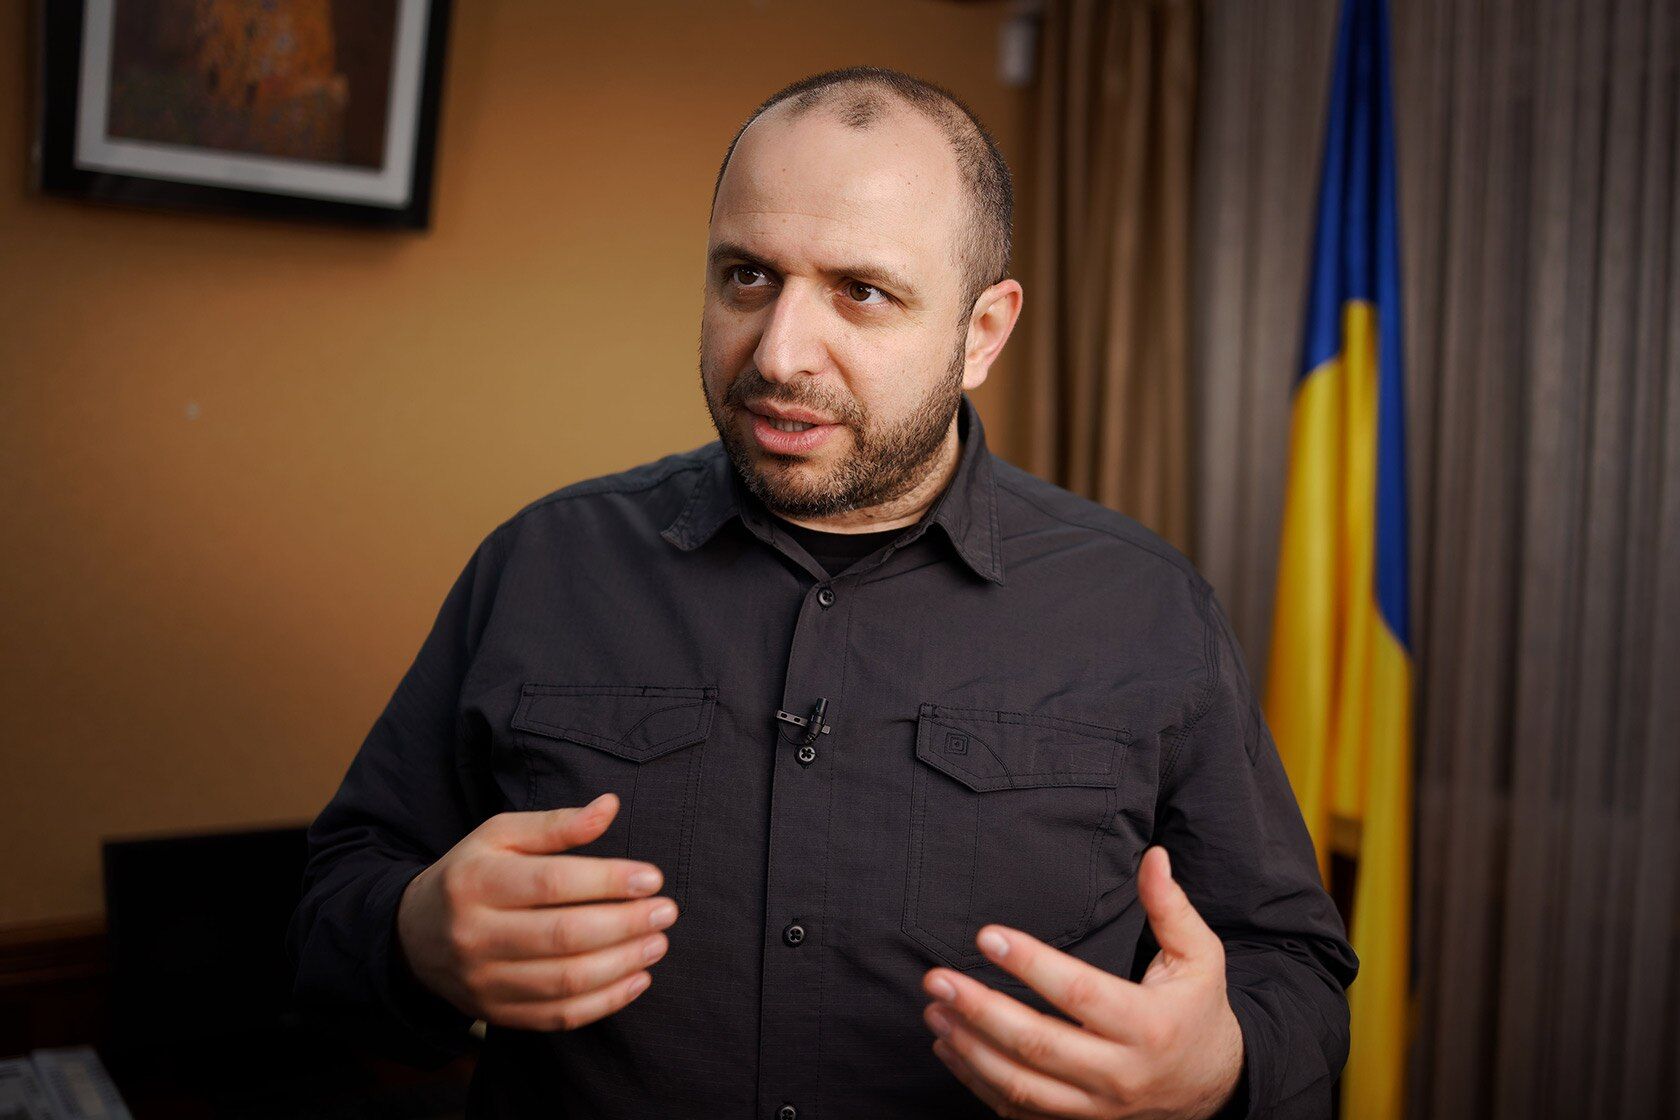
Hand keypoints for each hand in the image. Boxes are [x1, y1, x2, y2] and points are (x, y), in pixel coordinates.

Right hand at [395, 792, 678, 1030]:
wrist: (413, 935)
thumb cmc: (472, 873)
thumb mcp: (501, 835)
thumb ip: (556, 824)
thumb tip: (609, 806)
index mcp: (476, 882)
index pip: (552, 883)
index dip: (608, 880)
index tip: (652, 878)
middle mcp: (475, 935)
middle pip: (562, 936)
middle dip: (625, 925)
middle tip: (665, 912)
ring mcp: (484, 981)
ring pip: (564, 983)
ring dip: (622, 965)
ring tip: (658, 944)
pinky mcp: (496, 1014)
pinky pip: (558, 1017)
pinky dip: (605, 1003)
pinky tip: (637, 980)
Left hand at [920, 846, 1242, 1118]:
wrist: (1215, 1089)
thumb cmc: (1198, 1012)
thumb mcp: (1199, 957)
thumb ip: (1170, 907)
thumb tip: (1153, 856)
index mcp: (1148, 1025)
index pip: (1078, 993)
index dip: (1029, 964)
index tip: (987, 935)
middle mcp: (1120, 1073)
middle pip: (1037, 1044)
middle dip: (979, 1009)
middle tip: (937, 978)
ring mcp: (1096, 1109)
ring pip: (1020, 1085)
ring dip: (969, 1048)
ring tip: (935, 1009)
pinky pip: (1018, 1112)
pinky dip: (977, 1082)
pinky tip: (950, 1047)